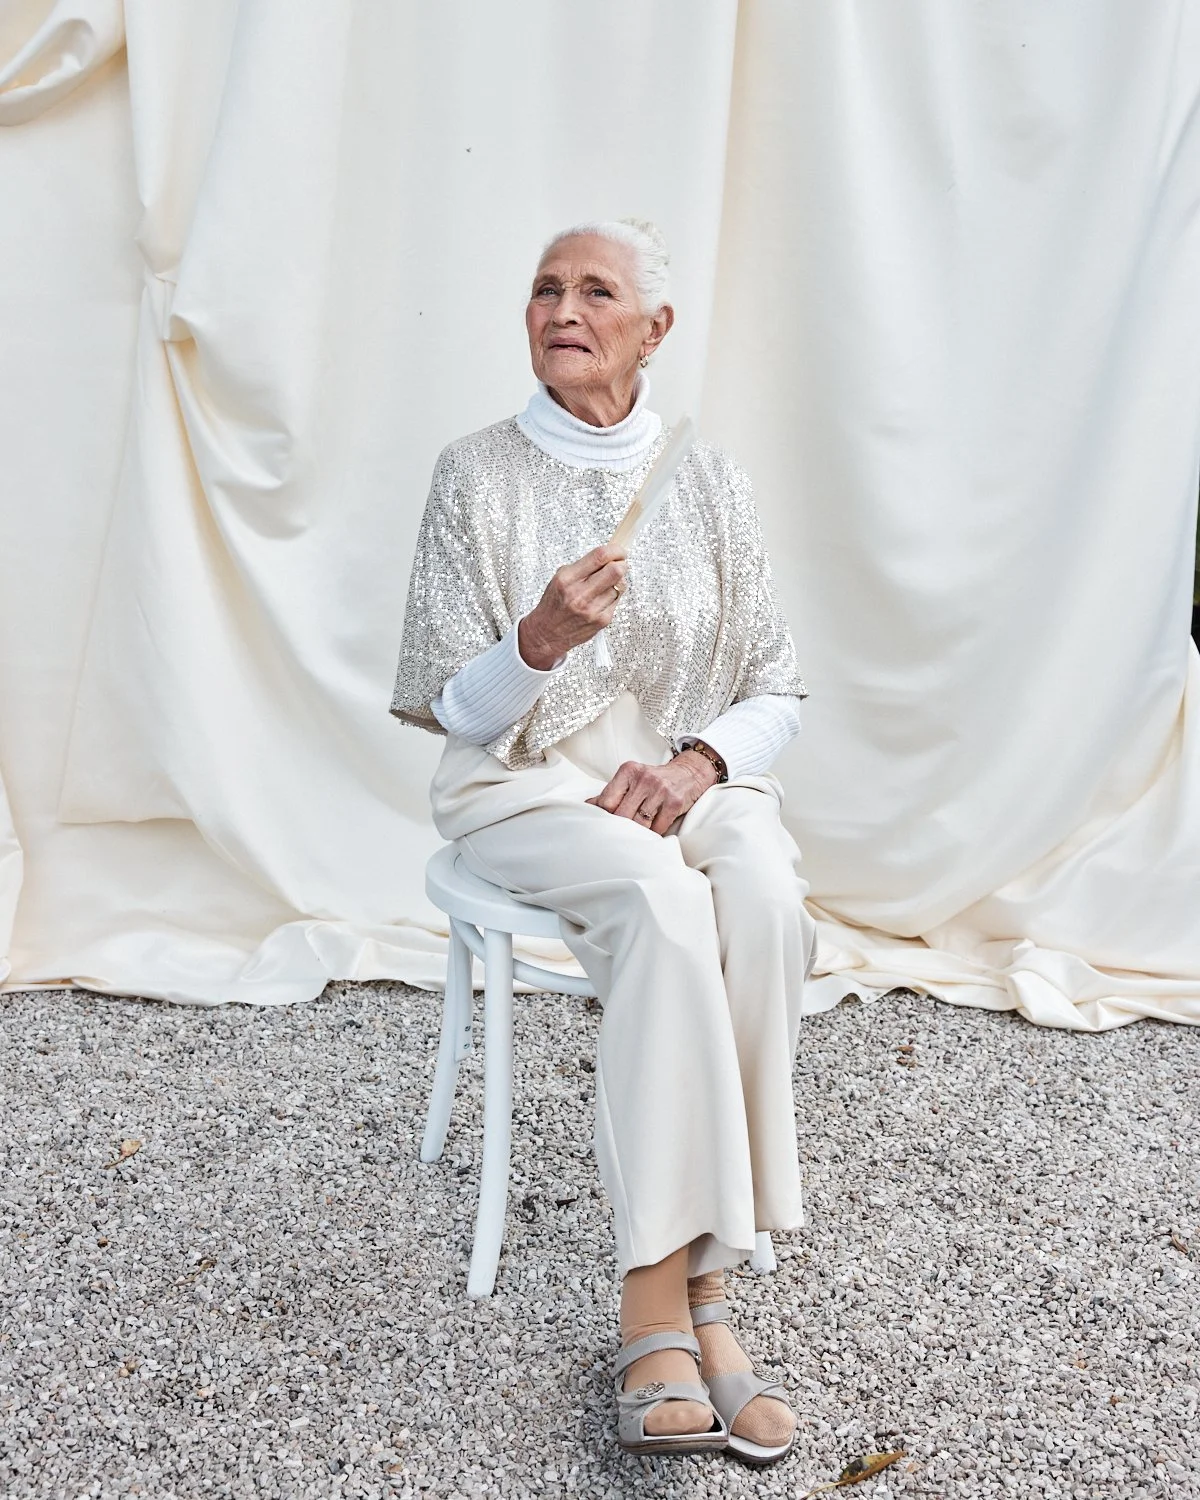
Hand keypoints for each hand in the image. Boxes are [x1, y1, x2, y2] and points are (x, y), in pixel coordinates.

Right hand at [518, 544, 627, 669]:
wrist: (547, 633)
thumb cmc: (554, 604)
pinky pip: (617, 601)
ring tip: (603, 586)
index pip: (599, 556)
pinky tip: (601, 600)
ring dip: (616, 583)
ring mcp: (592, 609)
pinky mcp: (602, 621)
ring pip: (620, 586)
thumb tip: (609, 556)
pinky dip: (613, 597)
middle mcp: (579, 594)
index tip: (619, 550)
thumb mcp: (560, 578)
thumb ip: (584, 566)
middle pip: (615, 570)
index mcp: (567, 579)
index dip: (615, 550)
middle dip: (622, 564)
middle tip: (619, 564)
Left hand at [586, 751, 718, 834]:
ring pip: (639, 824)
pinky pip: (658, 827)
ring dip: (637, 834)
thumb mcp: (631, 780)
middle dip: (619, 828)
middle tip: (617, 837)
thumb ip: (611, 793)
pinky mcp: (675, 802)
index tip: (601, 827)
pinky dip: (653, 834)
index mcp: (628, 771)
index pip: (606, 801)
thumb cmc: (654, 780)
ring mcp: (660, 790)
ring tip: (634, 838)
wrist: (688, 773)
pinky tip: (652, 834)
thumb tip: (586, 806)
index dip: (602, 818)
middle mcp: (644, 778)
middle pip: (622, 815)